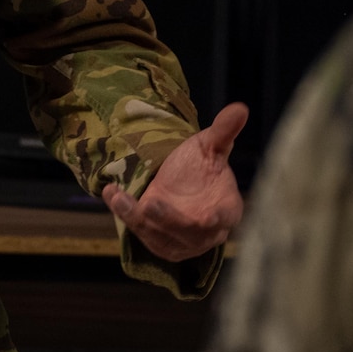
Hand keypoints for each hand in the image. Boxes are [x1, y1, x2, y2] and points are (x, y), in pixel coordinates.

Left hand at [102, 102, 247, 261]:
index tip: (209, 216)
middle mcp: (207, 231)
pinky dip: (125, 213)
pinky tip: (112, 193)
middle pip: (189, 231)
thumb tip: (240, 108)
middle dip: (169, 219)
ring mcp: (182, 242)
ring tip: (120, 198)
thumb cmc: (202, 166)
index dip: (219, 218)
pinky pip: (140, 231)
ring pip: (160, 235)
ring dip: (139, 218)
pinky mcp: (159, 243)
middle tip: (150, 203)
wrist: (178, 181)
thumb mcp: (210, 146)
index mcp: (227, 208)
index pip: (226, 216)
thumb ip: (224, 131)